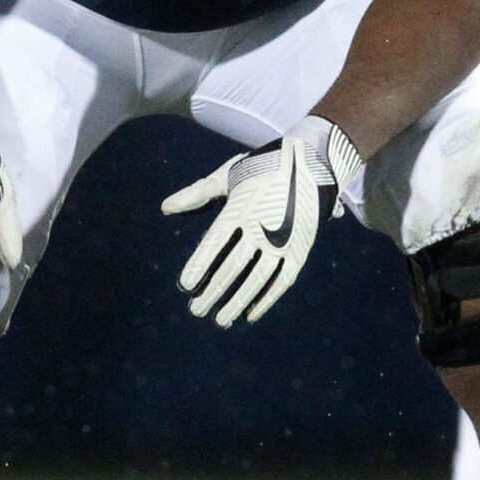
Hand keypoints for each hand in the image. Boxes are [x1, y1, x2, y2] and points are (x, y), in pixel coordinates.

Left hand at [162, 116, 359, 326]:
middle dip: (212, 292)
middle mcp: (260, 227)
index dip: (198, 266)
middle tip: (196, 310)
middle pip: (232, 267)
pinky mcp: (300, 249)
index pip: (214, 244)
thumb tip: (165, 208)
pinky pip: (282, 281)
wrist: (313, 160)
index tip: (185, 286)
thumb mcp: (228, 173)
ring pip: (256, 280)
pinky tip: (251, 314)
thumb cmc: (264, 165)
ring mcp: (282, 241)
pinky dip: (266, 299)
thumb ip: (197, 193)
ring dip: (236, 302)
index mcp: (239, 209)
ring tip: (220, 319)